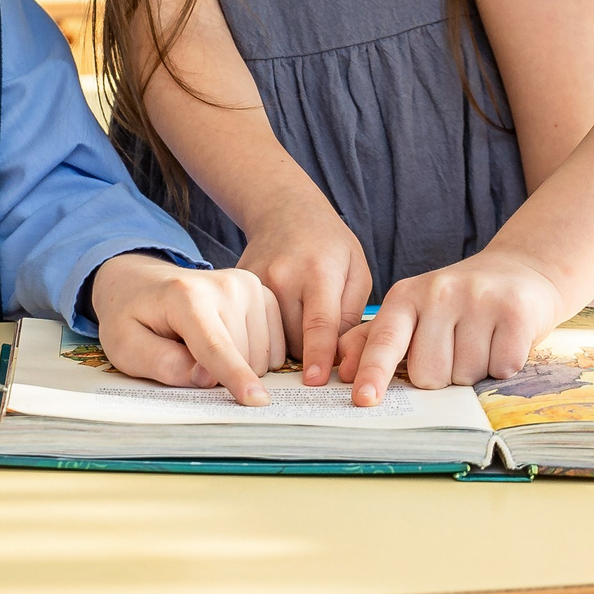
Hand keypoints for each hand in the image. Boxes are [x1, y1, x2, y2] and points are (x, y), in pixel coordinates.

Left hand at [89, 254, 282, 404]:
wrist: (141, 282)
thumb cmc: (131, 317)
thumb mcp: (126, 347)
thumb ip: (163, 364)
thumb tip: (206, 379)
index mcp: (186, 296)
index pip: (214, 346)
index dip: (234, 376)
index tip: (257, 401)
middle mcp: (223, 285)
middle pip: (241, 356)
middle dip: (219, 374)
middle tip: (186, 354)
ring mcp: (246, 285)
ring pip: (260, 355)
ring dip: (238, 365)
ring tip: (203, 345)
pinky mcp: (260, 291)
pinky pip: (274, 344)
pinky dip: (255, 355)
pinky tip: (228, 342)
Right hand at [234, 189, 371, 385]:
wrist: (284, 210)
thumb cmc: (328, 244)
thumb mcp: (356, 271)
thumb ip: (351, 315)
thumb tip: (339, 358)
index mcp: (319, 272)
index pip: (319, 324)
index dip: (318, 356)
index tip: (315, 382)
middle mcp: (283, 276)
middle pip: (292, 340)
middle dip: (306, 353)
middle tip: (318, 344)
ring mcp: (255, 281)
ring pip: (269, 338)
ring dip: (285, 345)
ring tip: (297, 326)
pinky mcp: (238, 286)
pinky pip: (251, 325)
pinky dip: (265, 333)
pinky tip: (277, 318)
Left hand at [336, 248, 565, 403]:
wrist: (518, 273)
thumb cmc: (457, 302)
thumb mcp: (413, 312)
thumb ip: (375, 340)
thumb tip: (342, 370)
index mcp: (406, 296)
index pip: (385, 340)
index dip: (373, 372)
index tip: (363, 399)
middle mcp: (439, 292)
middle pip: (428, 374)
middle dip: (442, 375)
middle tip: (455, 348)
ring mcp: (478, 299)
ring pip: (465, 375)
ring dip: (474, 371)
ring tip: (481, 341)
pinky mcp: (514, 312)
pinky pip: (501, 368)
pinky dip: (503, 366)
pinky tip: (503, 341)